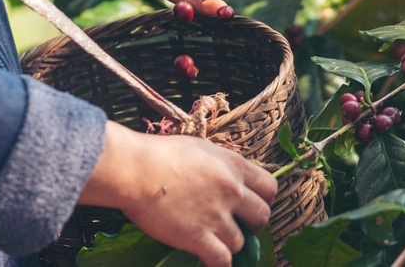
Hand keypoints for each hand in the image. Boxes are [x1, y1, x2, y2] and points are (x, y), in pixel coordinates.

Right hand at [79, 122, 276, 266]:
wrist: (135, 170)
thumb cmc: (160, 154)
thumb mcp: (201, 148)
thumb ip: (221, 164)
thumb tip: (228, 175)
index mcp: (234, 166)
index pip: (269, 187)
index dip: (263, 198)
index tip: (252, 204)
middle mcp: (231, 191)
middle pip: (263, 216)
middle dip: (253, 223)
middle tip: (238, 224)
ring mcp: (216, 215)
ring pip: (241, 241)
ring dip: (229, 242)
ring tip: (214, 238)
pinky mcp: (197, 237)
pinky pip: (222, 260)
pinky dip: (219, 262)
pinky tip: (210, 259)